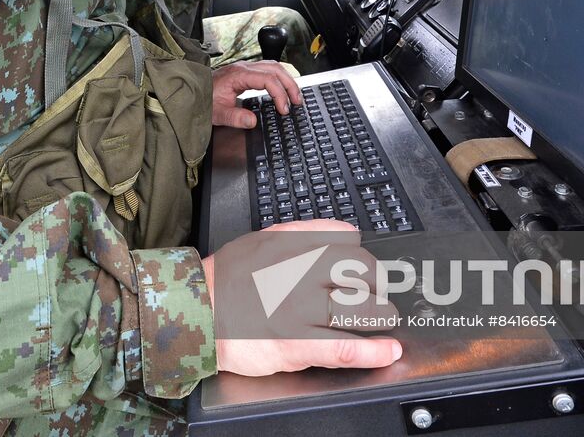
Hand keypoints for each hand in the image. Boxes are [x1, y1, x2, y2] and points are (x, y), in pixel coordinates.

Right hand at [201, 221, 402, 375]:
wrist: (196, 313)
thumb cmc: (227, 278)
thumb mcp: (263, 239)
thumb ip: (305, 233)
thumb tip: (348, 232)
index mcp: (294, 247)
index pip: (349, 244)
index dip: (364, 257)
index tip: (369, 269)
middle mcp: (299, 274)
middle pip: (361, 273)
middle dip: (378, 284)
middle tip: (379, 293)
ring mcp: (298, 310)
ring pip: (359, 310)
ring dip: (381, 315)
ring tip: (384, 318)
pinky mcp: (295, 344)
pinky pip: (342, 348)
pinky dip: (371, 351)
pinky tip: (387, 351)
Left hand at [211, 60, 301, 126]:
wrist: (191, 91)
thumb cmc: (202, 100)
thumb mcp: (216, 113)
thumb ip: (234, 117)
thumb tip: (252, 121)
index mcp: (238, 75)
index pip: (268, 79)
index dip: (280, 94)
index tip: (284, 110)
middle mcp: (243, 68)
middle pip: (275, 69)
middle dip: (290, 85)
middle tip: (297, 102)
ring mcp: (244, 68)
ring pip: (273, 67)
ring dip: (286, 80)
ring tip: (294, 95)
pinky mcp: (244, 72)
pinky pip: (267, 70)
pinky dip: (279, 78)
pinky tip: (282, 88)